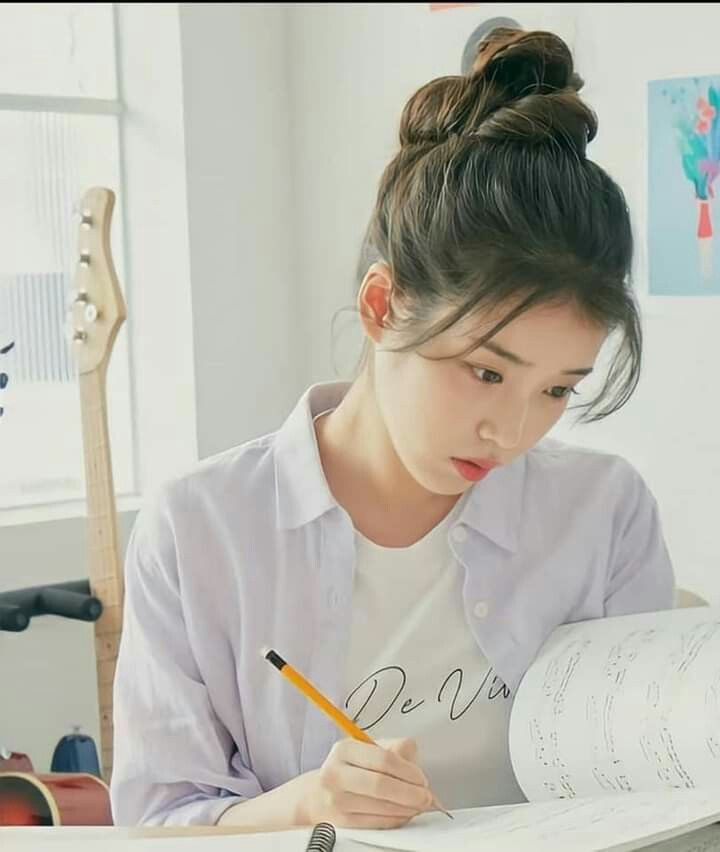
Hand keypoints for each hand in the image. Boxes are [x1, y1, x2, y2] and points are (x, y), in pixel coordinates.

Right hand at [296, 737, 433, 828]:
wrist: (318, 794)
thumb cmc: (351, 770)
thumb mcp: (370, 749)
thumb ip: (396, 750)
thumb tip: (417, 768)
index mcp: (345, 749)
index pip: (383, 759)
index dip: (408, 771)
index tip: (421, 779)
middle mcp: (336, 773)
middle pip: (380, 784)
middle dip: (410, 793)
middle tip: (426, 796)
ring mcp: (336, 800)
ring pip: (379, 806)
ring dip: (406, 808)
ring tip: (418, 805)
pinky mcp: (340, 823)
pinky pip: (375, 823)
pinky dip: (395, 820)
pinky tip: (403, 814)